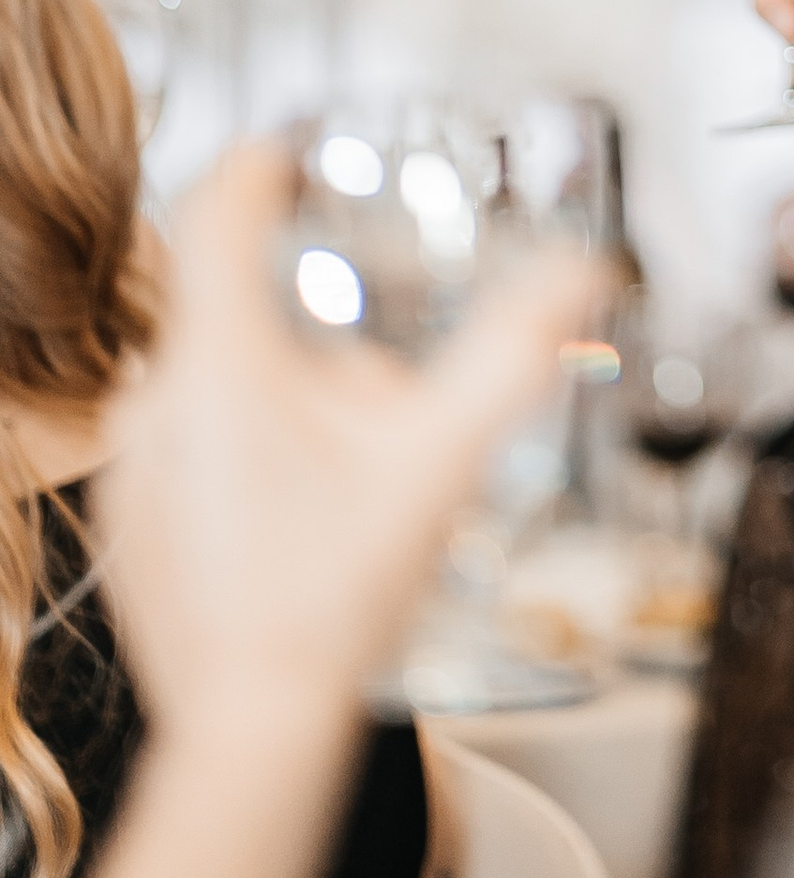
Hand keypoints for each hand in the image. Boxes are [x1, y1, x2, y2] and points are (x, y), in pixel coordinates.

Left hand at [99, 145, 594, 756]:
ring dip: (277, 416)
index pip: (215, 212)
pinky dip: (237, 470)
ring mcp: (130, 466)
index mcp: (222, 361)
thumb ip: (512, 354)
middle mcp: (156, 399)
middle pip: (240, 322)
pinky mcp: (124, 522)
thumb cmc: (335, 596)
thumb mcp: (440, 460)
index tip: (283, 151)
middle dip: (313, 353)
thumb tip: (584, 272)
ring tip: (341, 497)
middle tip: (377, 423)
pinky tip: (291, 534)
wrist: (252, 726)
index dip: (254, 166)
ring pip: (214, 394)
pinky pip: (185, 457)